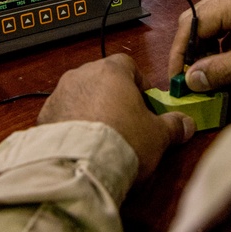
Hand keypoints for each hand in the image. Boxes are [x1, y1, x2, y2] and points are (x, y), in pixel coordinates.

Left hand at [38, 54, 194, 179]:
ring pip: (80, 96)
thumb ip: (173, 126)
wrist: (80, 167)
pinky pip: (63, 115)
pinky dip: (72, 125)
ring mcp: (60, 95)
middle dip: (113, 97)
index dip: (139, 83)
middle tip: (126, 121)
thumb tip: (186, 124)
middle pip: (102, 79)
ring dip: (91, 110)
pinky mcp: (44, 117)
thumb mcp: (158, 135)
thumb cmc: (123, 141)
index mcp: (112, 71)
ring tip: (102, 137)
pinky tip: (83, 146)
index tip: (145, 103)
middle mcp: (82, 75)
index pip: (128, 64)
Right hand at [167, 0, 230, 91]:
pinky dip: (226, 51)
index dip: (180, 52)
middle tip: (193, 80)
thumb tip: (192, 80)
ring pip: (214, 30)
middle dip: (194, 54)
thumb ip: (223, 70)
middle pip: (200, 24)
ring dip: (210, 55)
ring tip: (213, 80)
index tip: (178, 77)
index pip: (191, 23)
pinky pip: (230, 31)